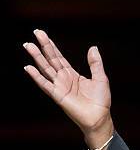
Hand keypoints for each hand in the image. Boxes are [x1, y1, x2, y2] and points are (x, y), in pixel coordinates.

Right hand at [23, 30, 113, 149]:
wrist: (99, 117)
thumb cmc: (100, 100)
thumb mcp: (100, 78)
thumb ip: (95, 63)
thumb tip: (93, 47)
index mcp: (72, 74)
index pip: (59, 57)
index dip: (52, 46)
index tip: (43, 35)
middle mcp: (63, 79)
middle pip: (51, 59)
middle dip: (43, 46)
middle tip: (36, 32)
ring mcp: (59, 86)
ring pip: (45, 68)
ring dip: (37, 57)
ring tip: (28, 45)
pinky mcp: (58, 95)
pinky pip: (45, 84)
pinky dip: (36, 76)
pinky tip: (28, 67)